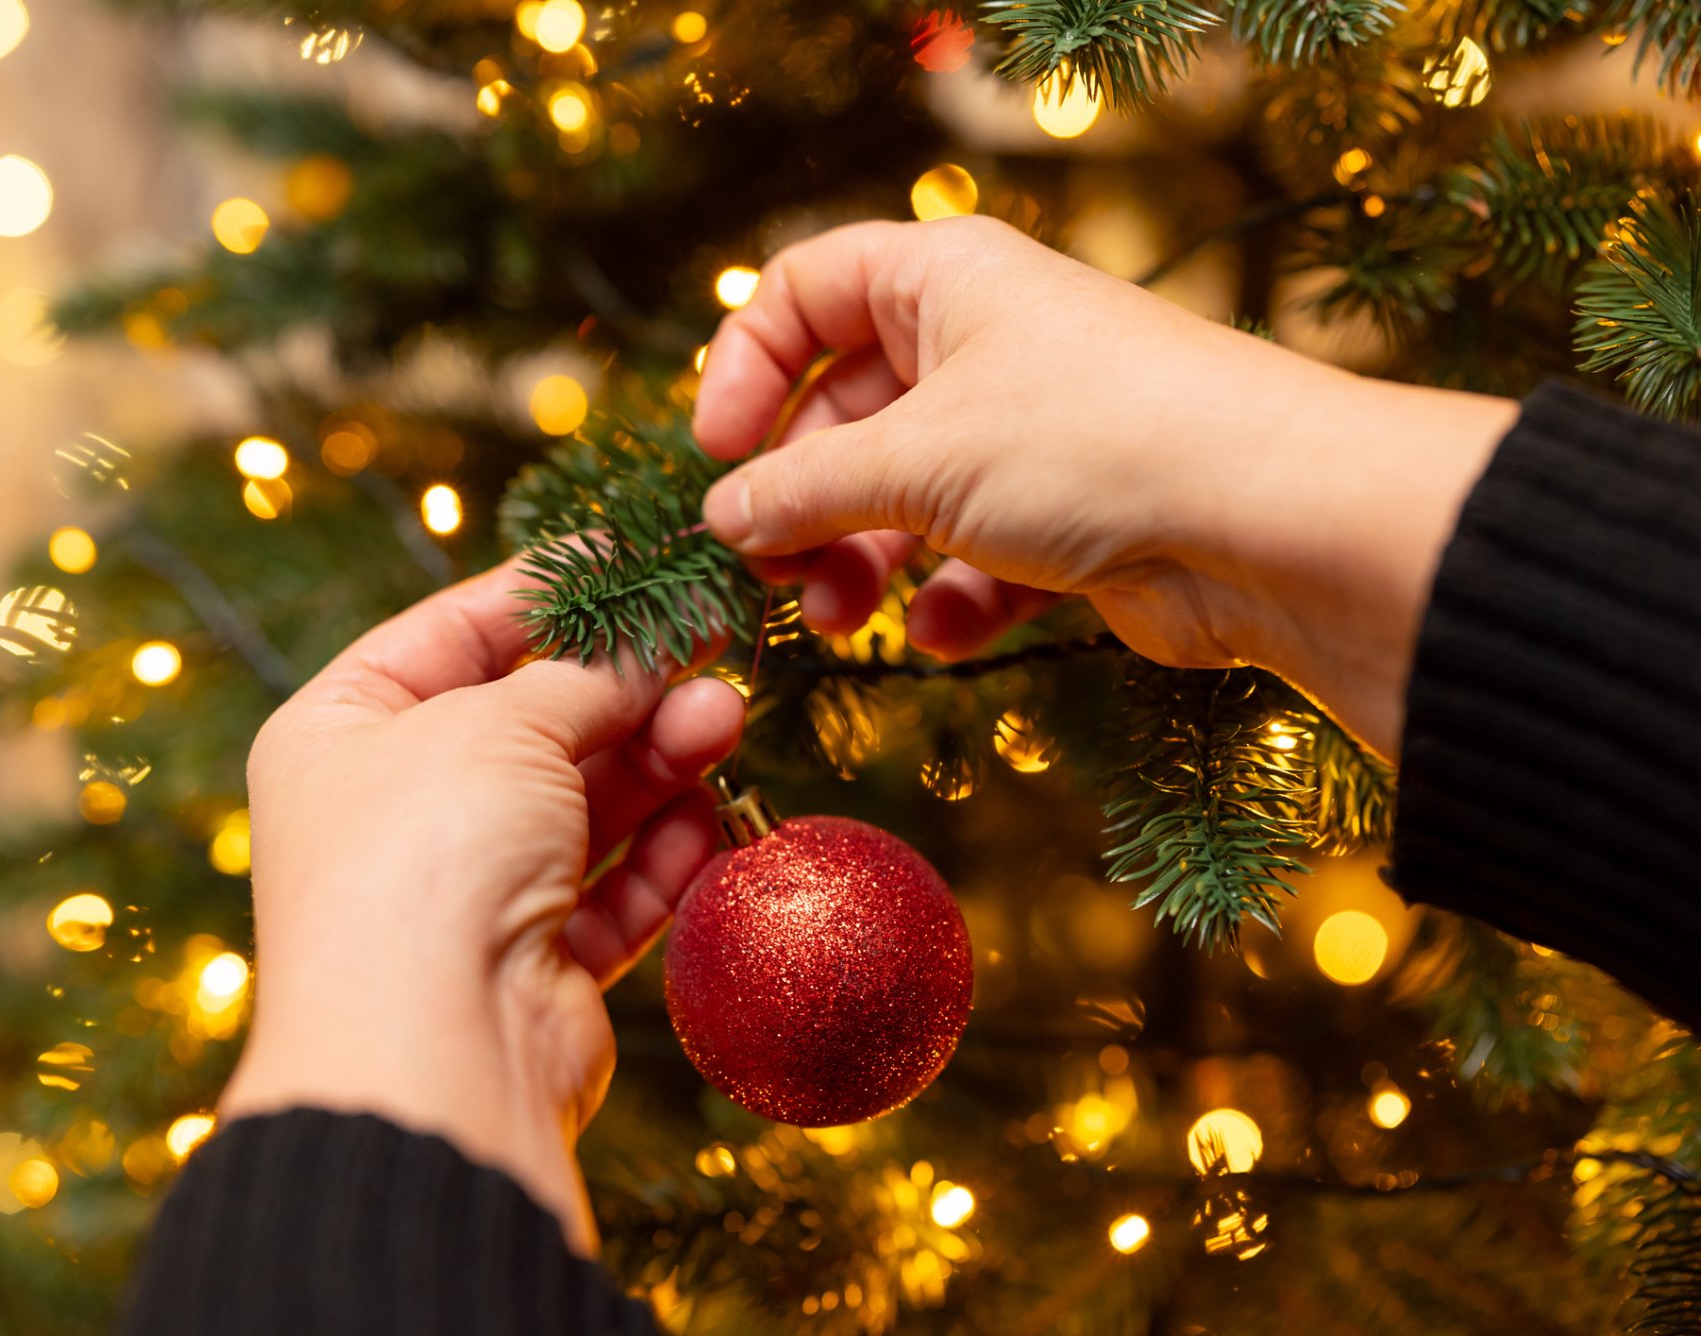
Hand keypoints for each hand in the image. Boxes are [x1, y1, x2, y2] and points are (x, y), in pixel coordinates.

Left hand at [220, 560, 742, 1252]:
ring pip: (584, 803)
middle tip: (714, 642)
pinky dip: (659, 857)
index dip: (550, 592)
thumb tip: (653, 642)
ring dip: (659, 761)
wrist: (430, 1053)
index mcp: (341, 730)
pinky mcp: (532, 964)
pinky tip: (703, 822)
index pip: (454, 631)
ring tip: (723, 723)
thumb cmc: (425, 858)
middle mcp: (396, 808)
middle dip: (627, 685)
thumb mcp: (499, 723)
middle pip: (534, 719)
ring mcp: (464, 889)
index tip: (638, 558)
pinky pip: (609, 892)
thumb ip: (585, 675)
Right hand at [692, 217, 1519, 757]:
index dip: (746, 369)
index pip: (806, 293)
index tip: (715, 454)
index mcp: (944, 281)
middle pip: (845, 415)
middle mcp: (985, 346)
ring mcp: (1029, 436)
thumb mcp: (916, 458)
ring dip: (862, 565)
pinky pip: (975, 559)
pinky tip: (951, 634)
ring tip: (843, 621)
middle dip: (802, 500)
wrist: (1271, 524)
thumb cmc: (1093, 444)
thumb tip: (722, 515)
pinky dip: (954, 602)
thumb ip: (800, 488)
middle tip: (772, 573)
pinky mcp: (1068, 522)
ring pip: (903, 499)